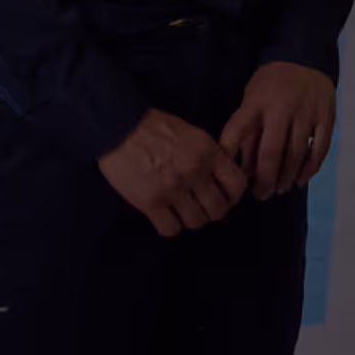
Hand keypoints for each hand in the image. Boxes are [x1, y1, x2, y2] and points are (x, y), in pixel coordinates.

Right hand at [96, 108, 248, 236]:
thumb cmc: (153, 126)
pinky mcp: (150, 202)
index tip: (224, 197)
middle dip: (211, 211)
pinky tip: (164, 214)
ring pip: (196, 222)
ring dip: (190, 219)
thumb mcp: (192, 132)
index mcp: (207, 151)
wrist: (118, 125)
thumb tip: (222, 177)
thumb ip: (209, 155)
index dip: (233, 196)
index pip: (236, 184)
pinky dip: (169, 226)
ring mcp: (172, 188)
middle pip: (218, 210)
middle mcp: (194, 171)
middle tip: (200, 205)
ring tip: (180, 209)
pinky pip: (170, 229)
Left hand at [219, 62, 335, 199]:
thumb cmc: (272, 82)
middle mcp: (281, 108)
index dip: (231, 156)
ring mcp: (306, 113)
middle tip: (261, 194)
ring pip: (296, 155)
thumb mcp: (251, 96)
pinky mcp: (326, 117)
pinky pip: (319, 150)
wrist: (305, 57)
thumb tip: (245, 167)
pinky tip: (300, 180)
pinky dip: (309, 169)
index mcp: (257, 102)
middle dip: (265, 180)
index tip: (231, 177)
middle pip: (271, 153)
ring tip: (278, 189)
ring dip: (286, 178)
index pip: (239, 130)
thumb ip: (248, 130)